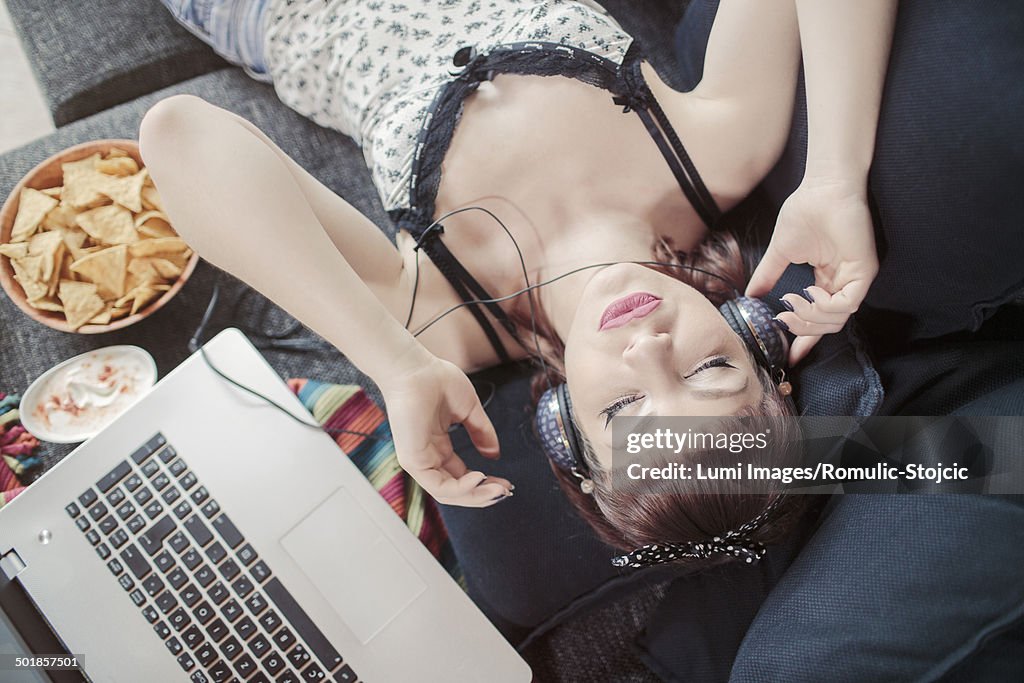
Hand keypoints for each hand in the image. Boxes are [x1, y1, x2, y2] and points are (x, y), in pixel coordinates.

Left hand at [379, 354, 512, 506]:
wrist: (415, 368)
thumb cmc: (435, 380)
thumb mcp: (469, 409)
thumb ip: (482, 432)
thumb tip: (494, 454)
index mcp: (438, 445)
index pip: (461, 476)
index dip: (484, 483)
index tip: (505, 482)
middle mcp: (429, 456)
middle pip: (457, 490)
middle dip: (483, 494)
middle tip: (505, 492)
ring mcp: (419, 461)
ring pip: (449, 494)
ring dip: (476, 496)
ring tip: (497, 489)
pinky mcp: (413, 461)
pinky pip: (439, 487)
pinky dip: (462, 488)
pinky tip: (480, 478)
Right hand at [745, 176, 878, 364]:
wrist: (822, 189)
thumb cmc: (805, 212)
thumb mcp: (780, 253)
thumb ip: (767, 276)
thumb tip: (748, 296)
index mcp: (826, 282)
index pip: (818, 319)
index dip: (803, 339)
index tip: (787, 356)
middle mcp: (842, 284)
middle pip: (828, 326)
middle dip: (803, 331)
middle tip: (783, 322)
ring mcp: (854, 279)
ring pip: (837, 319)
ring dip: (810, 318)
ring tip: (792, 302)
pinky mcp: (864, 271)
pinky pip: (847, 304)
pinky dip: (825, 306)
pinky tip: (809, 293)